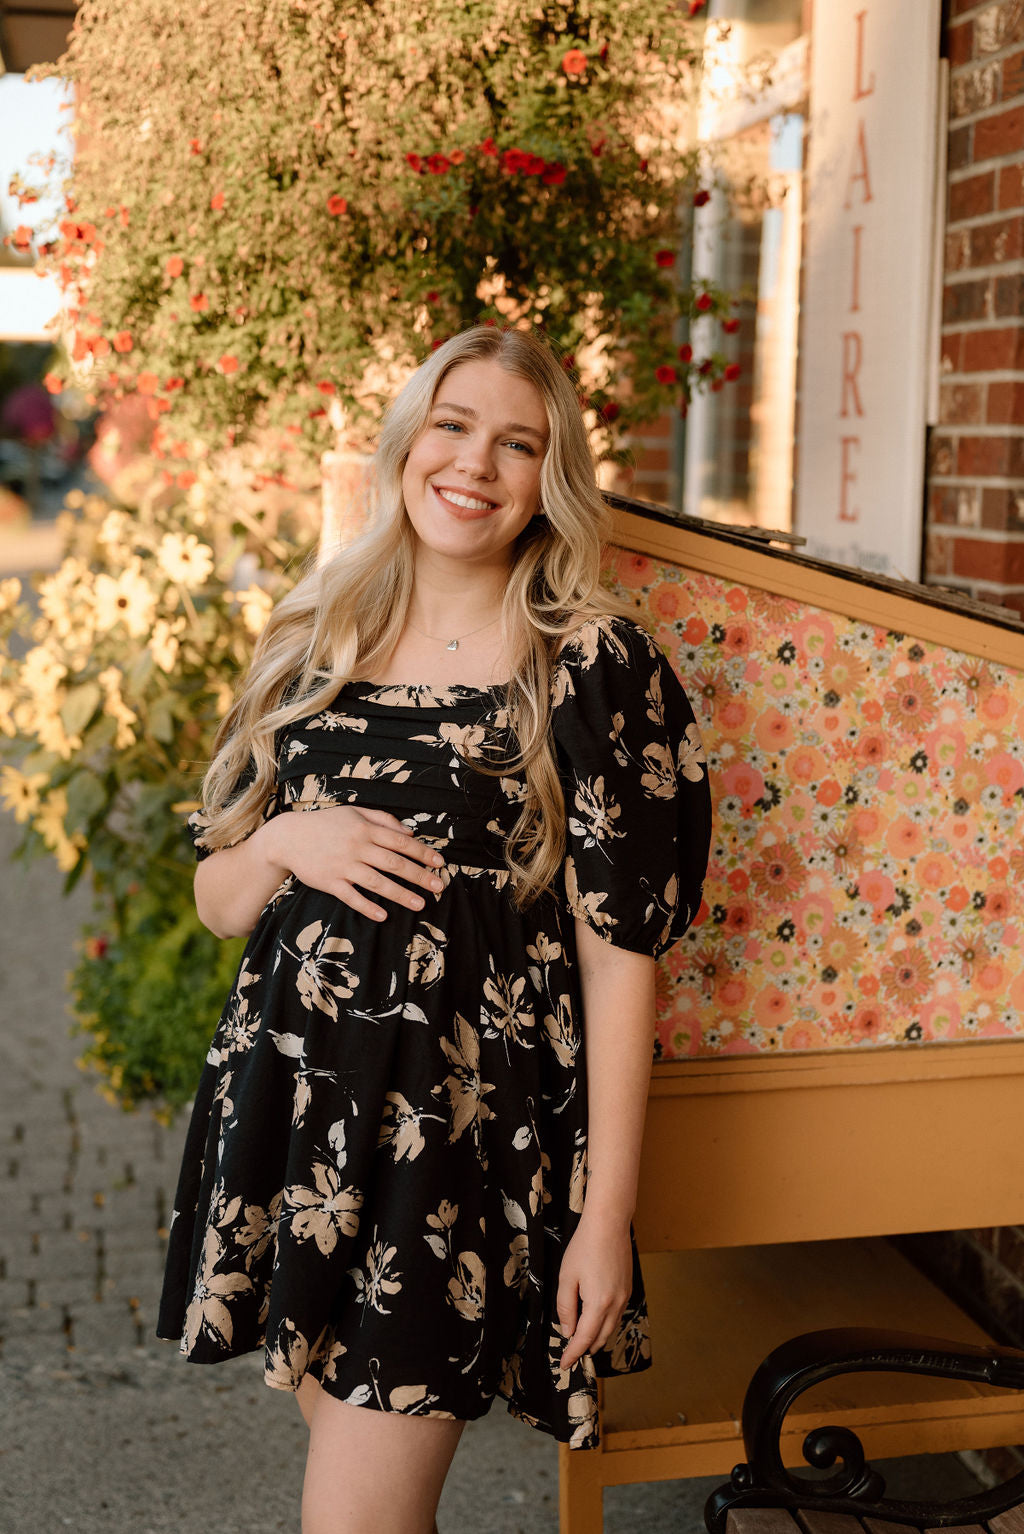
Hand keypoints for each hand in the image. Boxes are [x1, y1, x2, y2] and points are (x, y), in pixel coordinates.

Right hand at [260, 805, 445, 921]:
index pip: (401, 842)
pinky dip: (367, 906)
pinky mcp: (330, 882)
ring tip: (420, 905)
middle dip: (419, 875)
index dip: (423, 853)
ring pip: (377, 882)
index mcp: (365, 829)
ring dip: (400, 894)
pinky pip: (352, 897)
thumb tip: (410, 831)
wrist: (288, 837)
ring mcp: (343, 866)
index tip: (440, 863)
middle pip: (394, 863)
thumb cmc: (325, 824)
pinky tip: (383, 915)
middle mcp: (357, 847)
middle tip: (439, 886)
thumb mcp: (354, 812)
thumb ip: (383, 819)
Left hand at [555, 1209, 633, 1370]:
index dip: (573, 1354)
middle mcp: (616, 1304)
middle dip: (585, 1349)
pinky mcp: (628, 1288)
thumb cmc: (584, 1247)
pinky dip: (605, 1325)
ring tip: (581, 1343)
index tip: (564, 1364)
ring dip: (596, 1339)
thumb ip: (566, 1307)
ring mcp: (625, 1297)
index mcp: (599, 1304)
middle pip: (600, 1338)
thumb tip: (567, 1330)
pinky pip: (617, 1316)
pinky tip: (595, 1322)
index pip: (584, 1339)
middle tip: (570, 1355)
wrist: (609, 1224)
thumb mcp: (567, 1277)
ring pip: (611, 1329)